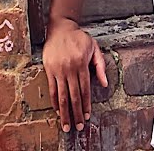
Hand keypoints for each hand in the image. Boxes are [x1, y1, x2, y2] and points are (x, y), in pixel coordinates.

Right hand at [43, 17, 108, 132]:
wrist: (60, 27)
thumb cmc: (79, 38)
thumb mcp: (94, 48)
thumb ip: (100, 66)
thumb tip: (105, 84)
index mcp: (82, 64)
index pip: (85, 89)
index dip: (86, 104)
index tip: (88, 116)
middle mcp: (70, 68)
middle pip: (74, 96)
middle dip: (77, 113)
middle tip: (79, 126)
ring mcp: (58, 69)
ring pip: (62, 95)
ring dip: (65, 112)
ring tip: (66, 125)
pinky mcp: (49, 69)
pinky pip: (52, 88)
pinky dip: (55, 101)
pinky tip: (57, 109)